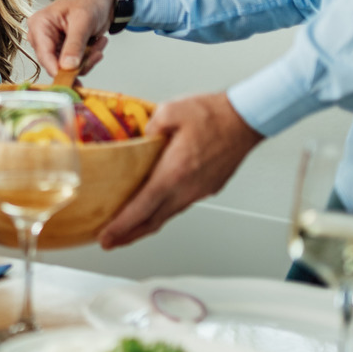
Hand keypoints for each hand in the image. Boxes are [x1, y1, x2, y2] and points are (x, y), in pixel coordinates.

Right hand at [27, 0, 114, 77]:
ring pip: (67, 67)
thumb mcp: (82, 21)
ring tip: (98, 43)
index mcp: (40, 25)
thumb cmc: (89, 0)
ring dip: (87, 59)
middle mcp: (43, 37)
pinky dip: (89, 58)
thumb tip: (67, 66)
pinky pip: (75, 65)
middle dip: (79, 61)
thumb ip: (74, 44)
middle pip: (55, 64)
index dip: (57, 69)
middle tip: (96, 53)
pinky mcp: (64, 50)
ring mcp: (54, 45)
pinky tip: (97, 44)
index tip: (71, 79)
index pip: (44, 54)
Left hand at [97, 91, 262, 248]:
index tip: (105, 236)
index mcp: (174, 172)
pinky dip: (162, 211)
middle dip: (128, 235)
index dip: (121, 226)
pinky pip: (180, 204)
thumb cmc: (214, 114)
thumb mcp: (170, 110)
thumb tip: (139, 137)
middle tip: (108, 241)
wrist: (246, 119)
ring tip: (127, 228)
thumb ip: (148, 126)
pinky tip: (154, 206)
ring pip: (167, 215)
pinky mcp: (208, 187)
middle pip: (153, 221)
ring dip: (145, 224)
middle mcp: (187, 188)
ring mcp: (199, 190)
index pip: (142, 208)